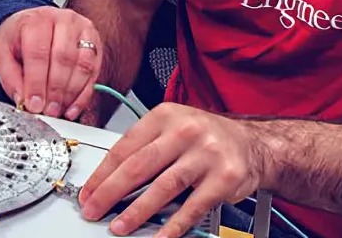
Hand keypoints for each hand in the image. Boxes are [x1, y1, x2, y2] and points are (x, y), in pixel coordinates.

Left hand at [0, 7, 101, 120]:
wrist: (34, 23)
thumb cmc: (19, 37)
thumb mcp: (3, 53)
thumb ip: (10, 77)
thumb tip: (23, 100)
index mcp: (36, 20)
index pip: (38, 52)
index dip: (37, 82)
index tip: (34, 104)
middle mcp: (63, 20)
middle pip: (63, 58)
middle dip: (55, 90)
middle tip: (48, 110)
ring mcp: (82, 29)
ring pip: (83, 65)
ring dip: (71, 93)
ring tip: (58, 110)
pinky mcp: (95, 43)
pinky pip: (94, 71)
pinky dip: (84, 94)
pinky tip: (72, 107)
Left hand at [79, 103, 266, 237]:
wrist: (252, 144)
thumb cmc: (205, 137)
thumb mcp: (172, 129)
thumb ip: (144, 148)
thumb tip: (109, 180)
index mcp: (165, 116)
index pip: (125, 147)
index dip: (103, 173)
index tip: (89, 192)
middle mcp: (185, 131)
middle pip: (139, 166)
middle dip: (111, 192)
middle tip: (94, 209)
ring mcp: (206, 154)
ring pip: (163, 187)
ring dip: (137, 211)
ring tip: (120, 226)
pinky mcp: (223, 179)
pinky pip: (192, 207)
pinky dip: (173, 225)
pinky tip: (158, 236)